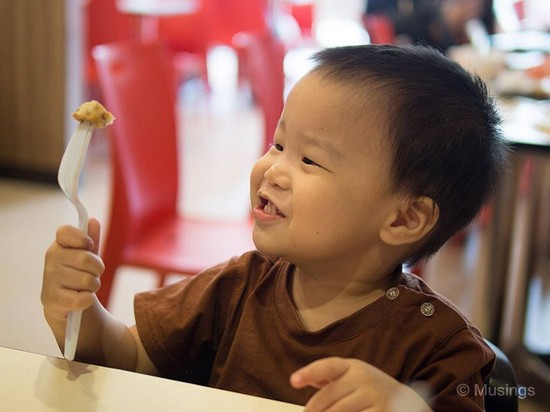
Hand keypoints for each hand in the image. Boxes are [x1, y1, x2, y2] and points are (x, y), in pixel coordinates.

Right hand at [41, 218, 103, 320]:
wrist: (65, 302)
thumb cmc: (78, 273)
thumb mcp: (87, 255)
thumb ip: (91, 238)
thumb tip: (93, 221)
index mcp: (59, 244)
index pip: (66, 232)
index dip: (82, 238)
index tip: (89, 246)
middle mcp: (51, 259)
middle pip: (85, 259)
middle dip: (97, 269)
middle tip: (93, 273)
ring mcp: (50, 279)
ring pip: (87, 280)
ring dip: (93, 285)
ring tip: (85, 287)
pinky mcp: (52, 299)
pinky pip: (82, 299)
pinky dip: (88, 299)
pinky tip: (80, 298)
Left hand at [290, 357, 430, 411]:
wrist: (409, 402)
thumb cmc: (372, 389)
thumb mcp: (354, 376)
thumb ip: (331, 377)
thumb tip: (306, 378)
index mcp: (353, 366)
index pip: (329, 366)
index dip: (310, 372)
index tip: (293, 381)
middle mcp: (364, 378)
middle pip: (329, 395)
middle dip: (313, 409)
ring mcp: (375, 396)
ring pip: (340, 411)